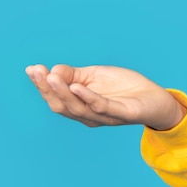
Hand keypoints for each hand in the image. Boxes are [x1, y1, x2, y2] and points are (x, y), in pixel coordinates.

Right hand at [25, 64, 185, 129]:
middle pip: (61, 105)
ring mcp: (105, 117)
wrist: (155, 98)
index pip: (56, 98)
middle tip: (37, 71)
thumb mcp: (95, 76)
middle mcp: (89, 116)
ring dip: (62, 92)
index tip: (31, 69)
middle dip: (46, 88)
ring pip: (77, 108)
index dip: (42, 85)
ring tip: (51, 77)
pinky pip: (101, 107)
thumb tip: (52, 70)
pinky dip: (87, 97)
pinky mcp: (122, 114)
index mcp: (80, 106)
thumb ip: (73, 75)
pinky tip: (77, 86)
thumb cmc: (124, 87)